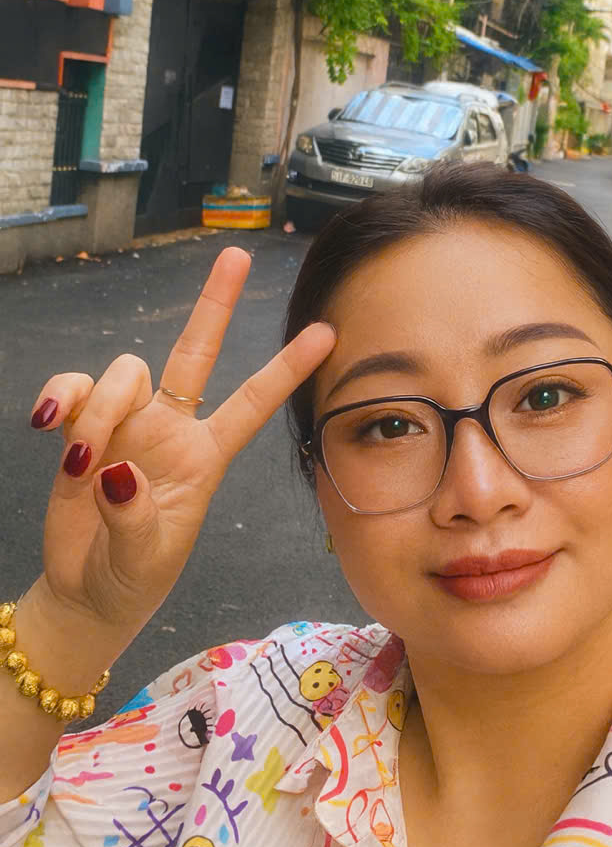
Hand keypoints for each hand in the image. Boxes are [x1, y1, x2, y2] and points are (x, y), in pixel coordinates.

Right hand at [28, 247, 334, 640]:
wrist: (86, 593)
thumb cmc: (132, 577)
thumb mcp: (143, 560)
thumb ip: (134, 518)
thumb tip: (114, 468)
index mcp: (205, 457)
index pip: (253, 404)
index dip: (287, 369)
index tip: (328, 333)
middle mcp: (171, 429)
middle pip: (196, 351)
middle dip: (214, 303)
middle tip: (235, 254)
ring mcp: (127, 424)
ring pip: (124, 373)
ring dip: (99, 408)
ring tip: (81, 464)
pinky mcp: (83, 428)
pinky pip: (74, 388)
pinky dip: (61, 397)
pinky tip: (48, 426)